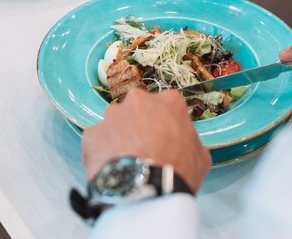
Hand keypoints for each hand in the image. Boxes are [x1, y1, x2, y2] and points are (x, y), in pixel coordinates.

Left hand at [82, 89, 211, 192]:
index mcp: (169, 100)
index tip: (164, 139)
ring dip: (119, 137)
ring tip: (124, 162)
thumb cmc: (178, 171)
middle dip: (139, 125)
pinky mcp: (91, 133)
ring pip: (115, 123)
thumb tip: (180, 142)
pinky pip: (98, 140)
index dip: (166, 124)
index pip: (167, 105)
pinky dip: (102, 152)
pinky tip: (110, 168)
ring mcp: (111, 115)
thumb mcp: (200, 155)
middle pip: (138, 109)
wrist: (145, 191)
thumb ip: (188, 138)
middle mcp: (137, 99)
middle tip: (143, 149)